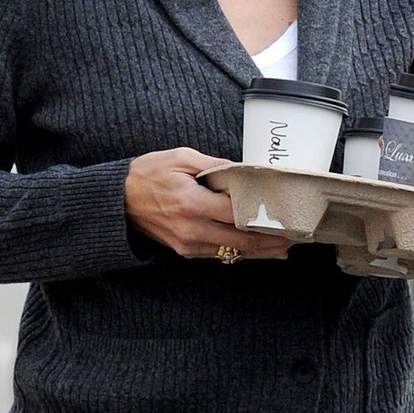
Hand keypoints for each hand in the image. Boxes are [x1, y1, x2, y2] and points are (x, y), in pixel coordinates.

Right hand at [124, 149, 289, 260]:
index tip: (287, 215)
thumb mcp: (181, 157)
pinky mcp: (185, 251)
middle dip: (271, 240)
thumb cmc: (147, 174)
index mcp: (191, 203)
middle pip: (241, 240)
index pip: (238, 213)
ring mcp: (188, 244)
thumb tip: (245, 171)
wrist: (116, 200)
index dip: (266, 217)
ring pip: (233, 253)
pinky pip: (220, 255)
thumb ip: (215, 165)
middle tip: (297, 236)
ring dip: (261, 252)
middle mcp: (191, 229)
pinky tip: (261, 252)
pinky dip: (242, 254)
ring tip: (286, 247)